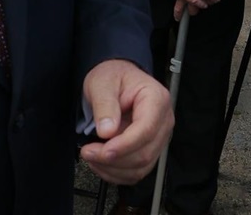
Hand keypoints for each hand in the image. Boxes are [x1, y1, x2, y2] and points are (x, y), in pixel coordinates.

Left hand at [80, 59, 173, 184]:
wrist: (116, 77)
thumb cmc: (112, 76)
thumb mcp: (102, 83)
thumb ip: (105, 104)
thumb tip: (107, 131)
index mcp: (156, 99)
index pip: (146, 130)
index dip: (124, 145)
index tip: (103, 151)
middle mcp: (163, 120)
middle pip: (145, 152)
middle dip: (114, 159)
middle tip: (88, 152)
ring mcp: (158, 137)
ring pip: (141, 167)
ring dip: (113, 169)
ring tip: (92, 156)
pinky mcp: (150, 149)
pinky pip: (137, 171)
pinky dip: (117, 173)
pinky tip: (101, 163)